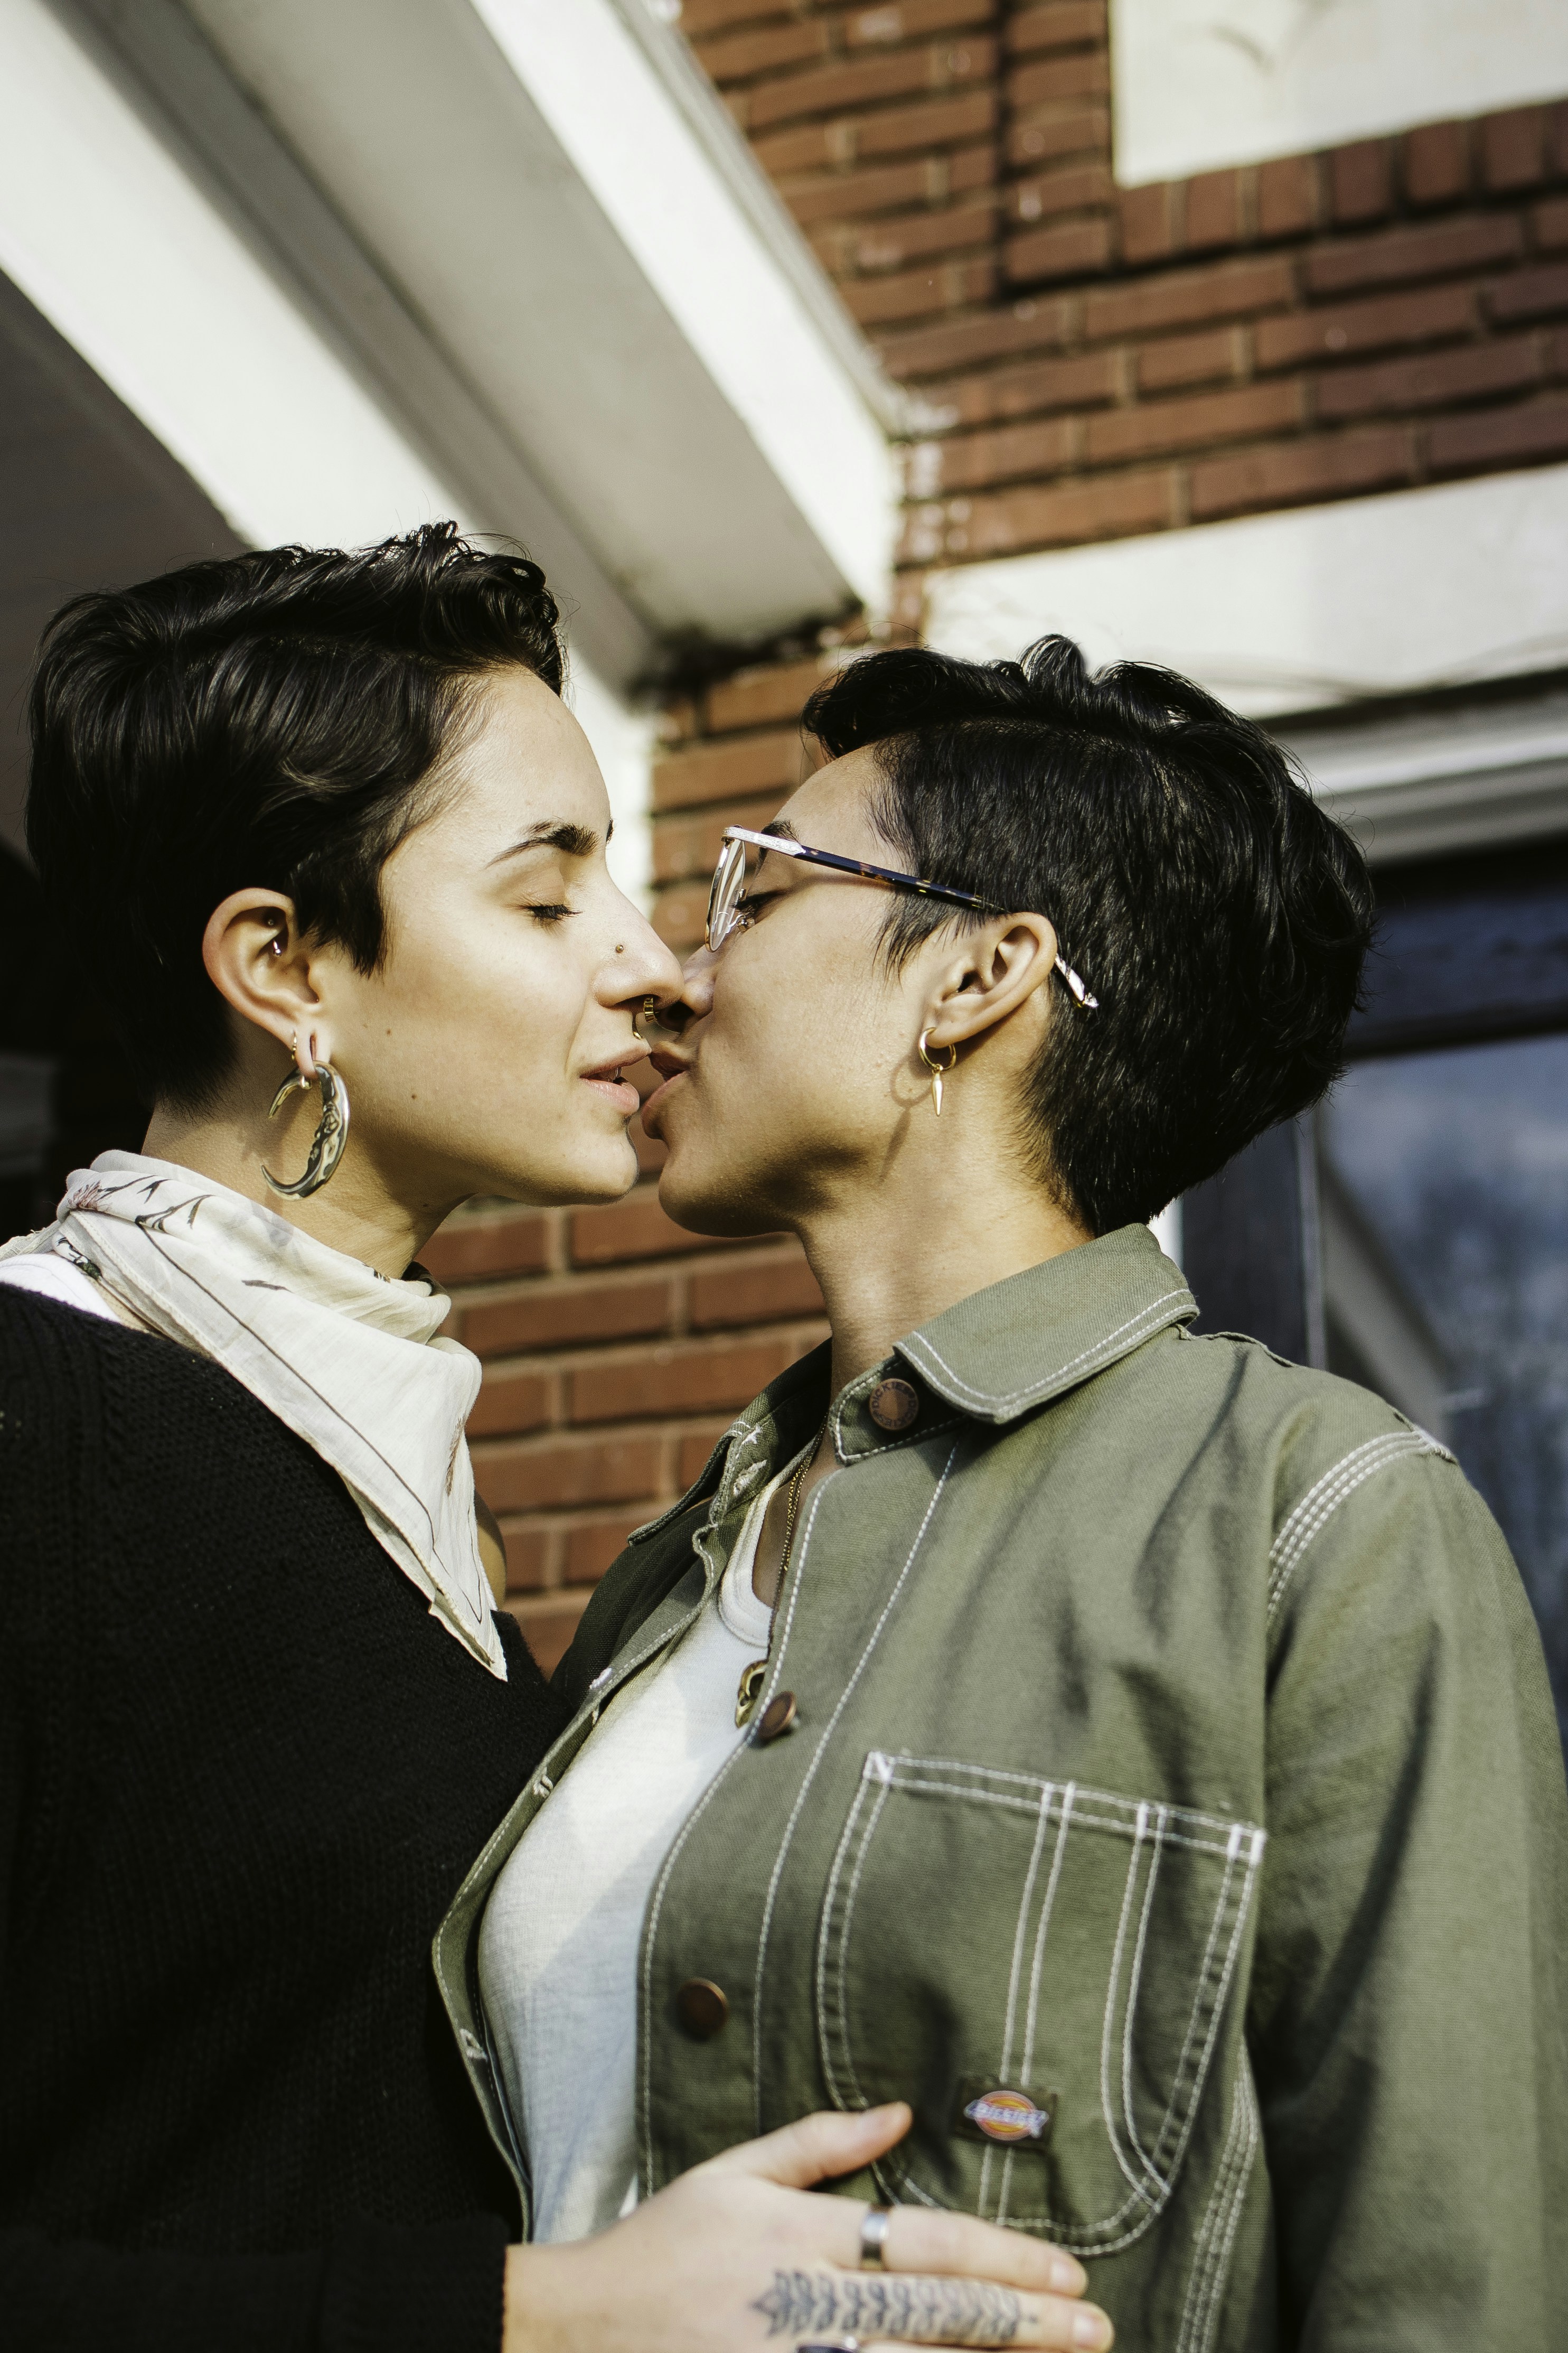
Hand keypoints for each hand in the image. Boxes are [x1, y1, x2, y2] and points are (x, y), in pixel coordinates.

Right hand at [503, 2102, 1111, 2352]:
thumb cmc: (660, 2248)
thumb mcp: (732, 2172)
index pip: (930, 2242)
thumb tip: (899, 2112)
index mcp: (804, 2234)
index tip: (1068, 2270)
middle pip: (943, 2310)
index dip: (1005, 2255)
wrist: (579, 2333)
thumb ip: (819, 2143)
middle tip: (1095, 2324)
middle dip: (1028, 2319)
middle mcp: (812, 2303)